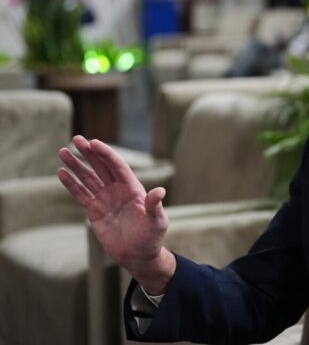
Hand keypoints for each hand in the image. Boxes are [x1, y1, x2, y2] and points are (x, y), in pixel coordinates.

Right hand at [57, 135, 174, 293]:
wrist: (139, 256)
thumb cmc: (151, 238)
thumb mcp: (157, 222)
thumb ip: (155, 207)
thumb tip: (160, 191)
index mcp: (133, 188)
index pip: (117, 166)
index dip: (106, 154)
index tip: (93, 143)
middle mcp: (118, 190)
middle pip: (101, 167)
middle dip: (89, 153)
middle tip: (76, 138)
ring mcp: (105, 199)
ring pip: (88, 178)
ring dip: (76, 165)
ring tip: (63, 151)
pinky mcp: (94, 211)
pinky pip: (81, 194)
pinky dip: (71, 184)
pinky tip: (62, 172)